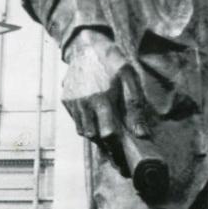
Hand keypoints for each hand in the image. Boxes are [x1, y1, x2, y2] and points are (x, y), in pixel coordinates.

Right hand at [61, 32, 148, 171]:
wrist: (86, 44)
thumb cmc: (111, 60)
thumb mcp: (129, 77)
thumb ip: (135, 106)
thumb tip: (141, 133)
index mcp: (101, 99)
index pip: (109, 134)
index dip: (117, 151)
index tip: (125, 164)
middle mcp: (84, 104)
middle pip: (95, 137)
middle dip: (107, 150)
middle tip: (120, 160)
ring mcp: (72, 103)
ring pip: (84, 131)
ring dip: (97, 138)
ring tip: (111, 142)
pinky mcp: (67, 101)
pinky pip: (77, 121)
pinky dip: (88, 126)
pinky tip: (98, 124)